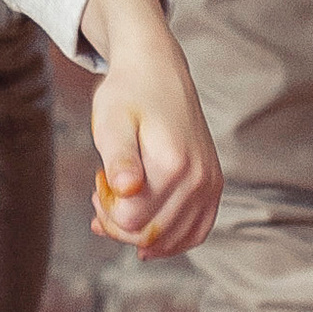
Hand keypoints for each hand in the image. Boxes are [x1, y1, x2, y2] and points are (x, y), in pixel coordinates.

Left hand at [81, 0, 222, 262]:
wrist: (158, 71)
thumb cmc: (127, 95)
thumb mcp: (112, 122)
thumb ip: (118, 157)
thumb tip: (126, 189)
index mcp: (173, 164)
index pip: (131, 221)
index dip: (106, 208)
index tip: (98, 179)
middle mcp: (199, 179)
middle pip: (150, 235)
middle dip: (118, 220)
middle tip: (106, 187)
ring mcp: (211, 184)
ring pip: (172, 240)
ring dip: (140, 230)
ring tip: (124, 198)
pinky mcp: (213, 186)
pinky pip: (196, 232)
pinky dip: (169, 239)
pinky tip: (146, 230)